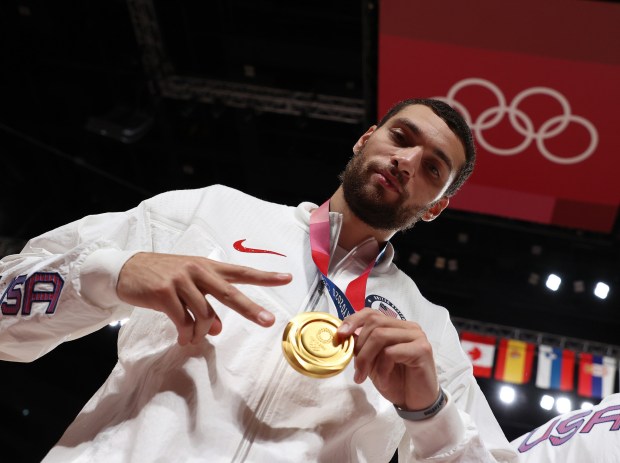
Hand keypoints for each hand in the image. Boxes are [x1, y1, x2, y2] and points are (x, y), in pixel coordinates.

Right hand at [116, 252, 291, 344]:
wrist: (127, 269)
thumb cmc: (163, 277)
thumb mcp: (188, 285)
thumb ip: (207, 304)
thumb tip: (218, 328)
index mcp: (207, 266)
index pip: (241, 271)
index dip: (264, 276)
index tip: (286, 278)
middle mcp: (197, 270)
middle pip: (230, 292)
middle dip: (250, 308)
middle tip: (268, 321)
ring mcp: (180, 280)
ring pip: (204, 314)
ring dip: (202, 332)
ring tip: (194, 339)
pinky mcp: (164, 292)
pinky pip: (183, 321)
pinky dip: (186, 334)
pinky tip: (183, 339)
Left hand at [337, 308, 438, 410]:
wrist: (416, 403)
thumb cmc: (395, 382)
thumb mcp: (372, 362)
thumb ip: (362, 347)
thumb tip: (344, 335)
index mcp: (396, 326)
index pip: (371, 313)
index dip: (353, 321)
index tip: (339, 336)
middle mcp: (408, 327)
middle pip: (374, 323)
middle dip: (358, 347)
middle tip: (356, 370)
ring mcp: (416, 336)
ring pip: (380, 336)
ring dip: (366, 358)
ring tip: (363, 376)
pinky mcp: (422, 349)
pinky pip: (391, 352)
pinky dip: (381, 368)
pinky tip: (384, 381)